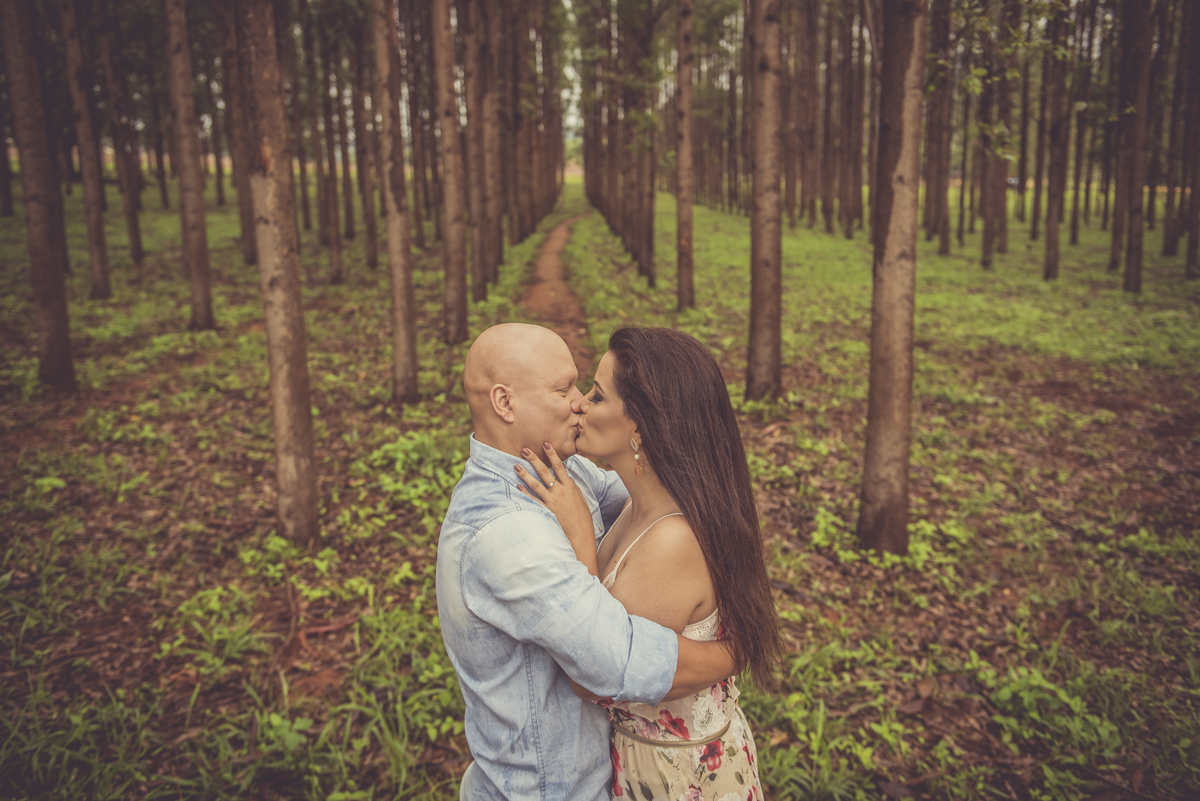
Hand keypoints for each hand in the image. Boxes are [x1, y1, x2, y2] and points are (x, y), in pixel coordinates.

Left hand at [515, 443, 598, 575]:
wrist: (580, 533)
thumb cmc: (581, 516)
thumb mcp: (580, 498)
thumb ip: (572, 486)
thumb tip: (565, 477)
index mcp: (569, 487)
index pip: (560, 466)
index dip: (553, 455)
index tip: (546, 444)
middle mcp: (560, 492)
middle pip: (545, 472)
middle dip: (534, 460)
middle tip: (525, 450)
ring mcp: (552, 502)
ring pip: (536, 485)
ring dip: (525, 474)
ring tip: (516, 466)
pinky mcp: (546, 511)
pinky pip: (533, 500)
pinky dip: (525, 493)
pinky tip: (517, 486)